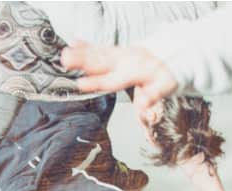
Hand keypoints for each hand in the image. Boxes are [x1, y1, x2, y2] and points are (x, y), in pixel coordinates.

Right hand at [60, 43, 177, 106]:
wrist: (166, 56)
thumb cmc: (164, 74)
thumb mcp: (165, 86)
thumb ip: (152, 96)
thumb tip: (143, 106)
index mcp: (133, 72)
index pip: (112, 80)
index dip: (96, 82)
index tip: (81, 84)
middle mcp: (123, 61)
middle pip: (100, 63)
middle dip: (83, 62)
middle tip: (66, 61)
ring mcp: (118, 54)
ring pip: (97, 53)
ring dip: (80, 53)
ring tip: (65, 54)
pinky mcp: (114, 51)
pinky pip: (99, 47)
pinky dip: (86, 45)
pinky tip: (74, 43)